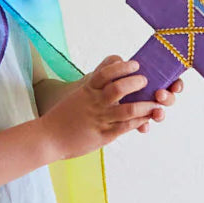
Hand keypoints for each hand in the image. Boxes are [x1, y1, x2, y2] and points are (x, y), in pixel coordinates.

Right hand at [39, 55, 184, 160]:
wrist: (48, 138)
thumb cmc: (64, 116)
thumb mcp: (78, 95)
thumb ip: (95, 85)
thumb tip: (112, 70)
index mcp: (87, 90)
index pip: (106, 72)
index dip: (123, 67)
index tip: (135, 65)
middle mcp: (94, 103)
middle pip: (119, 88)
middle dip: (136, 83)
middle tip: (146, 82)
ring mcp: (99, 119)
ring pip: (129, 110)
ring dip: (146, 105)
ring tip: (155, 103)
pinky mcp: (103, 135)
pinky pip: (126, 127)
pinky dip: (140, 121)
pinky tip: (146, 119)